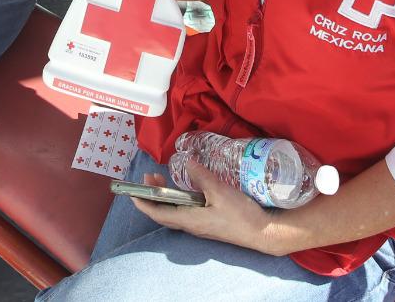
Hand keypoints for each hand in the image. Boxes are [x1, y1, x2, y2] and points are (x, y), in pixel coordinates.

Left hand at [130, 167, 278, 253]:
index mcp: (189, 219)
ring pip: (175, 212)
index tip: (132, 192)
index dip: (144, 203)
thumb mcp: (219, 191)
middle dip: (153, 196)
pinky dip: (179, 199)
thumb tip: (186, 161)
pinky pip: (186, 211)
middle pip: (164, 212)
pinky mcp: (208, 222)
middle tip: (151, 177)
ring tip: (163, 180)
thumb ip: (201, 176)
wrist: (261, 232)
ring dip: (166, 197)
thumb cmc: (240, 214)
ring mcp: (200, 225)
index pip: (158, 214)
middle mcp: (191, 225)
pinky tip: (186, 189)